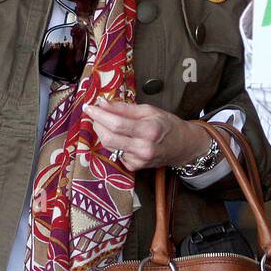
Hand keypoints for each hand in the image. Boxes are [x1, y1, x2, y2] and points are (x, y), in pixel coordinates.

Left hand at [83, 98, 210, 170]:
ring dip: (102, 132)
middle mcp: (143, 149)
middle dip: (97, 124)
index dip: (99, 115)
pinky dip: (113, 142)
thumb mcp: (148, 110)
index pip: (116, 124)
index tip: (88, 106)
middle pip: (108, 138)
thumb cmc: (166, 125)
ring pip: (109, 146)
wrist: (182, 147)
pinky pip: (115, 153)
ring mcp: (138, 161)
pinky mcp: (134, 167)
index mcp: (148, 131)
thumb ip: (124, 108)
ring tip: (106, 122)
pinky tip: (120, 137)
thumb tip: (102, 103)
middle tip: (95, 113)